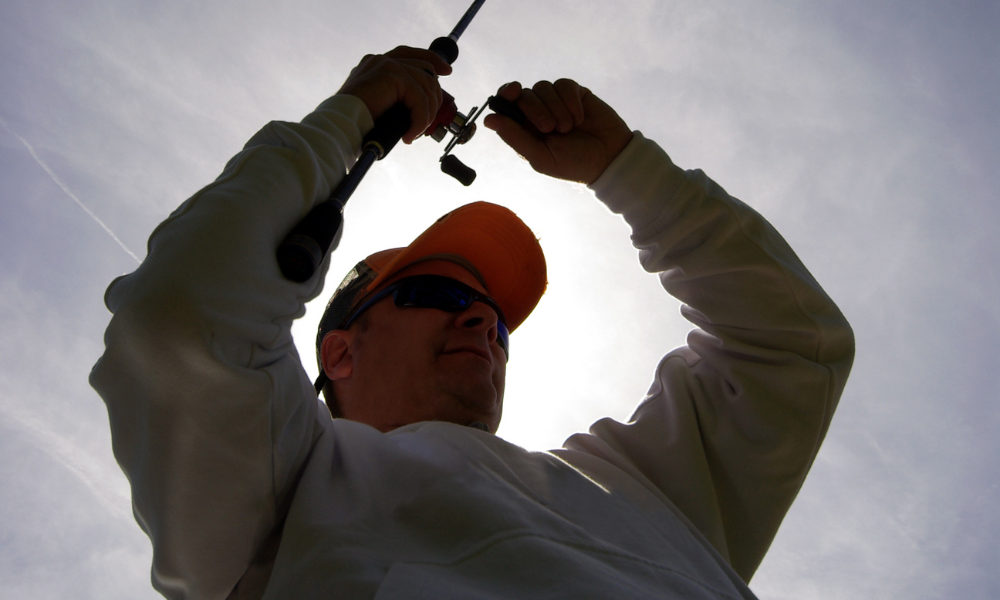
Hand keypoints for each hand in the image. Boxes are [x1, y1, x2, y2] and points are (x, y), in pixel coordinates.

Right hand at [337, 46, 452, 143]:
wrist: (339, 126)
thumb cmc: (355, 123)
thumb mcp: (380, 107)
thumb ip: (396, 98)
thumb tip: (420, 106)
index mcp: (377, 64)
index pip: (410, 54)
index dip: (432, 60)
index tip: (446, 71)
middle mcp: (381, 60)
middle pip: (425, 67)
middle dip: (434, 95)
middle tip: (429, 120)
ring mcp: (386, 64)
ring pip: (426, 85)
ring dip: (426, 114)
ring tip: (414, 132)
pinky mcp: (391, 74)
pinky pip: (420, 97)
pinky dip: (419, 119)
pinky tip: (409, 134)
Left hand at [483, 80, 632, 183]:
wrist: (608, 159)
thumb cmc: (572, 164)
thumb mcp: (540, 157)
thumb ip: (514, 137)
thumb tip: (488, 120)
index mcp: (524, 129)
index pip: (506, 104)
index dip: (506, 94)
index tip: (513, 92)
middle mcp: (537, 112)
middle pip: (524, 94)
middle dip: (536, 110)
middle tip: (550, 129)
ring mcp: (556, 102)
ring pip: (544, 87)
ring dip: (555, 108)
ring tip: (569, 128)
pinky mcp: (575, 94)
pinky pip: (564, 85)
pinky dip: (570, 101)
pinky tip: (580, 118)